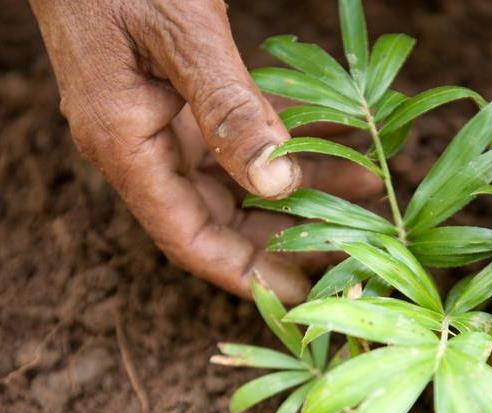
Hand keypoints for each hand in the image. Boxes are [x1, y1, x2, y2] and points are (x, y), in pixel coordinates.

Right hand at [29, 0, 379, 301]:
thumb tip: (274, 184)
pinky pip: (239, 133)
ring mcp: (160, 120)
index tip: (300, 298)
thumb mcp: (181, 35)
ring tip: (366, 183)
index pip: (187, 237)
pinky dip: (286, 136)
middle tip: (351, 245)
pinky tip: (338, 133)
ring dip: (300, 182)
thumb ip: (228, 110)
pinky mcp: (179, 95)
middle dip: (285, 233)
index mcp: (125, 146)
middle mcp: (140, 145)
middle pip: (218, 217)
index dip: (244, 274)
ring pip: (237, 177)